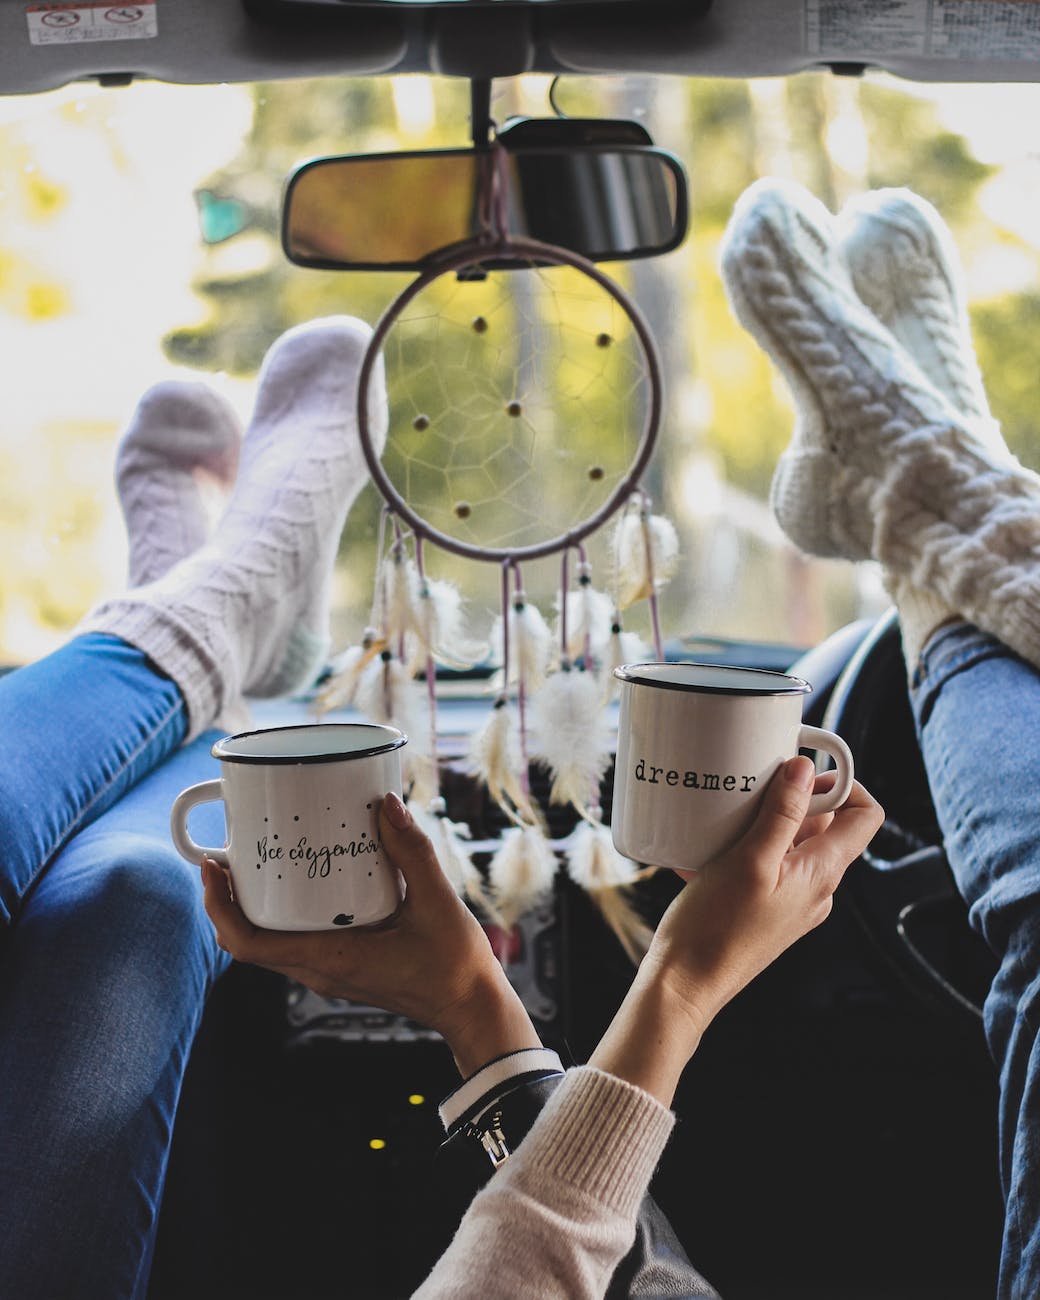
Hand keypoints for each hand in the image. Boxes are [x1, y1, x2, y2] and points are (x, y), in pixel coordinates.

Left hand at [201, 792, 540, 1075]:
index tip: (211, 867)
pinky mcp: (343, 966)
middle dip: (228, 899)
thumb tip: (385, 806)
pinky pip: (297, 940)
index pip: (249, 945)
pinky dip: (284, 913)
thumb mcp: (436, 903)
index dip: (219, 907)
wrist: (472, 1006)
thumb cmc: (456, 966)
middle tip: (227, 852)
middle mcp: (321, 970)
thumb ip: (411, 853)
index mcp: (332, 960)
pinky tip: (303, 880)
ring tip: (256, 860)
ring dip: (253, 906)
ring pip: (271, 942)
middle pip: (250, 941)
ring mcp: (330, 971)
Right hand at [590, 756, 883, 1103]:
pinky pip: (765, 864)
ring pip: (789, 842)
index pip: (865, 815)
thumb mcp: (749, 860)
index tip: (802, 766)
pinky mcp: (764, 908)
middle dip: (790, 796)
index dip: (844, 783)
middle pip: (824, 824)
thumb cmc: (715, 929)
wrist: (686, 984)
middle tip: (751, 782)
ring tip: (725, 813)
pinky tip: (707, 847)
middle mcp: (816, 888)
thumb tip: (806, 769)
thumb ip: (782, 814)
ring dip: (762, 820)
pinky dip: (743, 846)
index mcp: (822, 874)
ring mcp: (791, 900)